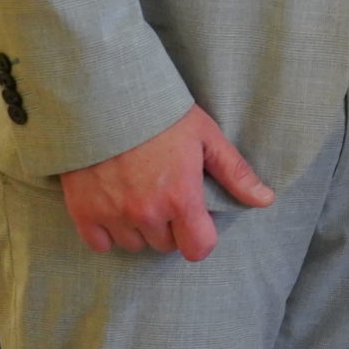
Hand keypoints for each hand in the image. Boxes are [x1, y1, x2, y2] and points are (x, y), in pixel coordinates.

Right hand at [58, 104, 273, 260]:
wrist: (106, 98)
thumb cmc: (162, 115)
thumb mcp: (207, 137)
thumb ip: (235, 173)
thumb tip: (265, 200)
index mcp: (180, 198)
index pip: (198, 249)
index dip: (201, 236)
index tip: (197, 216)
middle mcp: (146, 213)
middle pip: (165, 245)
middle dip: (170, 226)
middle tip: (165, 193)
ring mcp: (113, 215)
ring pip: (134, 244)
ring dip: (140, 228)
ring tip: (139, 194)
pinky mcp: (83, 213)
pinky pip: (100, 243)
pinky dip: (108, 231)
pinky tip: (115, 204)